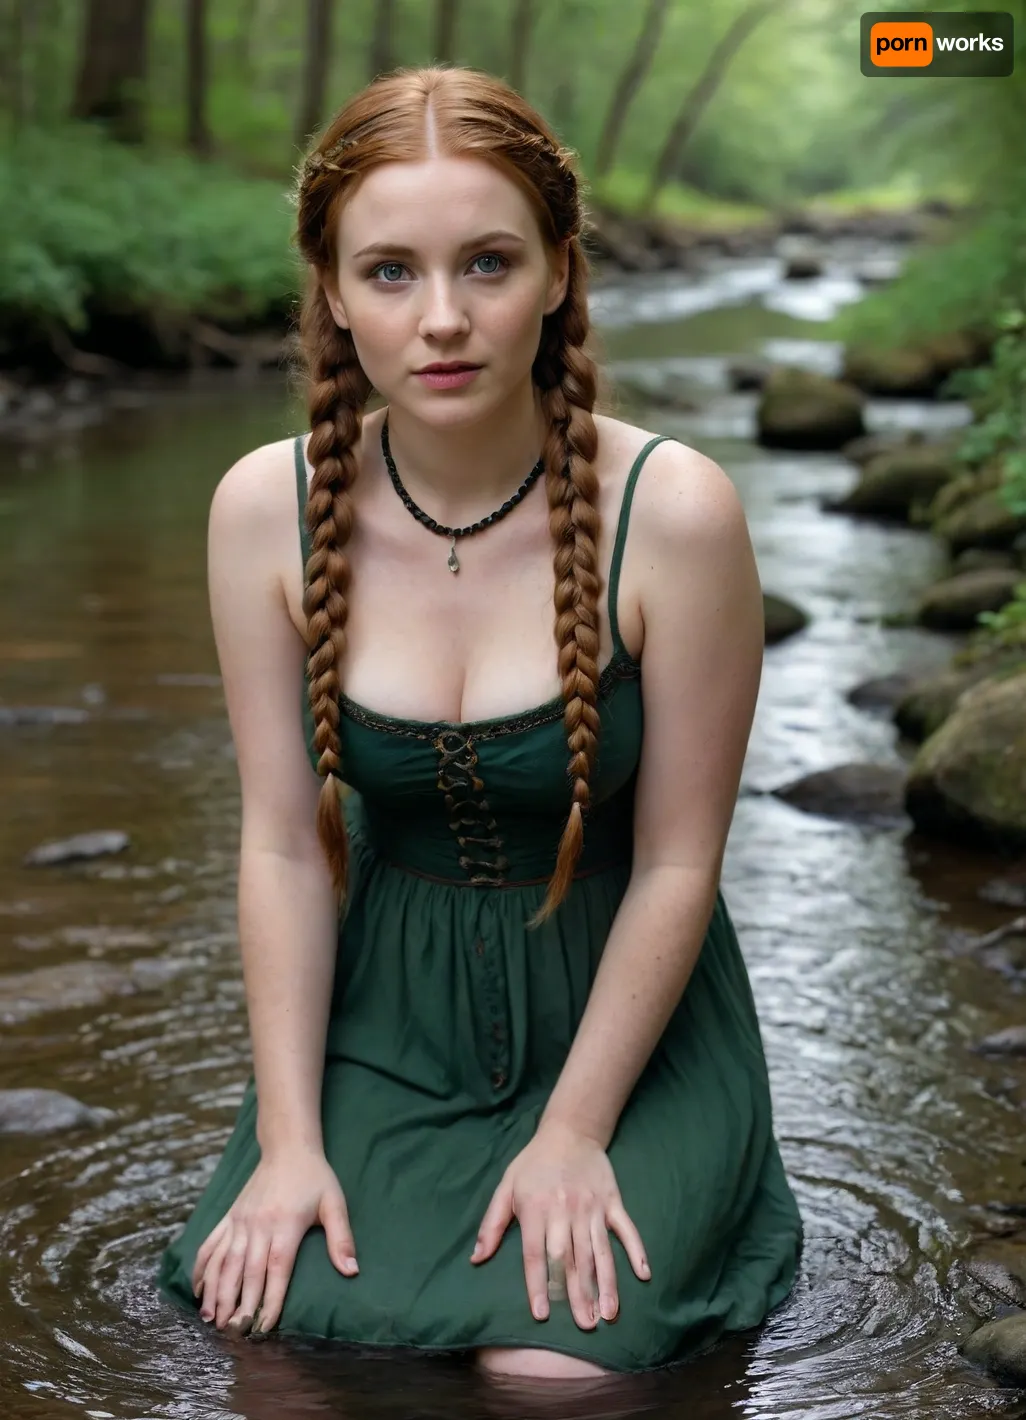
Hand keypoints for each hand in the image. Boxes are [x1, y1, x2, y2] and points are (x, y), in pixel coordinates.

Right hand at [190, 1146, 356, 1334]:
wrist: (287, 1148)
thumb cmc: (315, 1178)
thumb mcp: (334, 1203)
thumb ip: (341, 1238)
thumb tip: (352, 1271)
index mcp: (285, 1225)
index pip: (277, 1270)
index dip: (270, 1300)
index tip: (264, 1327)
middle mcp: (258, 1225)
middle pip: (246, 1271)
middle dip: (239, 1304)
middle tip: (234, 1332)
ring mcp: (240, 1221)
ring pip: (224, 1261)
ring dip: (216, 1292)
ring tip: (211, 1320)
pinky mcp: (229, 1217)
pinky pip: (211, 1245)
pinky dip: (202, 1268)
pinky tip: (197, 1290)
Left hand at [470, 1120, 648, 1330]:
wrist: (570, 1131)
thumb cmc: (533, 1163)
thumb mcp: (506, 1187)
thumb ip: (492, 1224)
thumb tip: (476, 1259)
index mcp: (537, 1209)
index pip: (536, 1254)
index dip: (538, 1285)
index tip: (542, 1314)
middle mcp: (566, 1210)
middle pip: (571, 1258)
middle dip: (577, 1293)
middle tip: (584, 1325)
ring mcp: (593, 1207)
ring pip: (600, 1251)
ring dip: (605, 1283)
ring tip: (607, 1314)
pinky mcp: (613, 1201)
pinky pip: (626, 1229)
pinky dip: (636, 1251)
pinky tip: (643, 1274)